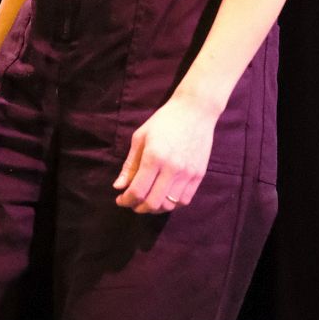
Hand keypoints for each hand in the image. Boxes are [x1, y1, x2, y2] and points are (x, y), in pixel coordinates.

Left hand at [113, 94, 218, 213]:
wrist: (195, 111)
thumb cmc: (164, 121)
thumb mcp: (141, 137)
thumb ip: (130, 164)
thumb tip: (119, 186)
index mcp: (154, 156)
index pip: (138, 190)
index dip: (126, 200)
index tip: (121, 199)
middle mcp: (172, 168)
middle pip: (153, 203)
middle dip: (138, 208)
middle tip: (133, 203)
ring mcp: (187, 173)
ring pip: (169, 205)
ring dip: (155, 208)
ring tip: (148, 201)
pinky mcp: (199, 175)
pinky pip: (184, 200)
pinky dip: (172, 204)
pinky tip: (164, 197)